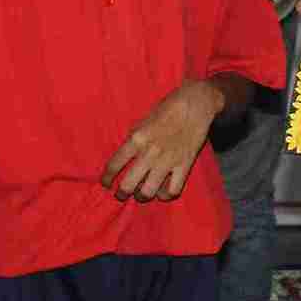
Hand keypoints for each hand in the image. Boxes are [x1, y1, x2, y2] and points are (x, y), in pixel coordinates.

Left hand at [102, 81, 223, 200]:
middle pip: (128, 184)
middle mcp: (150, 153)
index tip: (105, 183)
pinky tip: (162, 192)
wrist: (195, 104)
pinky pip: (172, 190)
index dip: (107, 177)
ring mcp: (168, 161)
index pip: (114, 164)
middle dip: (121, 193)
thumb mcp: (143, 120)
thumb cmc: (167, 107)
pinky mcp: (184, 165)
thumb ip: (134, 138)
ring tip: (140, 195)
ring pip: (148, 192)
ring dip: (141, 196)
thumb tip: (126, 155)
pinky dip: (165, 195)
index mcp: (137, 139)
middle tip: (120, 195)